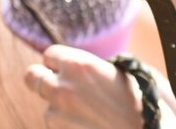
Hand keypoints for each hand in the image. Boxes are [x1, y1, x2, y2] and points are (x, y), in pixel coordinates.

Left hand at [25, 45, 175, 128]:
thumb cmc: (143, 102)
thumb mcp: (122, 71)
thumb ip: (95, 66)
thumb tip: (82, 67)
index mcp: (79, 65)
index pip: (49, 54)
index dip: (59, 61)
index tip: (67, 68)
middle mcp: (62, 87)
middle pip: (31, 77)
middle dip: (43, 79)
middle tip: (57, 85)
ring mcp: (58, 116)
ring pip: (46, 107)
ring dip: (60, 108)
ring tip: (88, 113)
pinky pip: (55, 127)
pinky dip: (67, 126)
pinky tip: (89, 125)